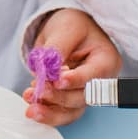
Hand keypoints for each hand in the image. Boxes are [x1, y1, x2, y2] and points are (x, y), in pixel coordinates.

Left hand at [21, 8, 121, 125]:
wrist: (65, 31)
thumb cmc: (73, 26)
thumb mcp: (67, 28)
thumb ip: (58, 49)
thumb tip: (48, 70)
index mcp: (106, 60)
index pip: (94, 75)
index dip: (76, 80)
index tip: (58, 81)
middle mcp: (100, 81)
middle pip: (83, 97)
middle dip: (59, 97)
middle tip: (38, 91)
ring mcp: (85, 93)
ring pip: (72, 111)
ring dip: (50, 111)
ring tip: (31, 108)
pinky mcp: (70, 100)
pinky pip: (61, 112)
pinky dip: (47, 111)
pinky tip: (32, 106)